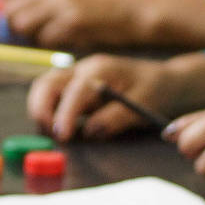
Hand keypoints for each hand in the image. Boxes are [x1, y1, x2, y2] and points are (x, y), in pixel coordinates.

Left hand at [0, 0, 155, 48]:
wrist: (139, 8)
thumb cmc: (110, 3)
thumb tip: (18, 12)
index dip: (10, 9)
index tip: (17, 22)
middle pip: (12, 9)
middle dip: (17, 26)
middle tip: (32, 36)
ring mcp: (63, 1)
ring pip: (22, 24)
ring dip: (32, 36)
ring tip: (51, 38)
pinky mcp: (72, 20)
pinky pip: (44, 38)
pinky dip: (51, 44)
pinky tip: (67, 40)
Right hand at [28, 53, 168, 140]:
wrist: (164, 78)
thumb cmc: (155, 90)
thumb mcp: (141, 105)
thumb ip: (115, 118)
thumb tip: (90, 132)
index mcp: (101, 70)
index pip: (75, 91)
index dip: (66, 114)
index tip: (63, 136)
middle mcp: (83, 68)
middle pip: (47, 83)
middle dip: (41, 109)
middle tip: (49, 135)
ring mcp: (76, 74)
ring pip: (44, 86)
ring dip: (40, 109)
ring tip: (51, 133)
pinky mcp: (74, 84)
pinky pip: (52, 93)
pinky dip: (47, 109)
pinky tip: (56, 126)